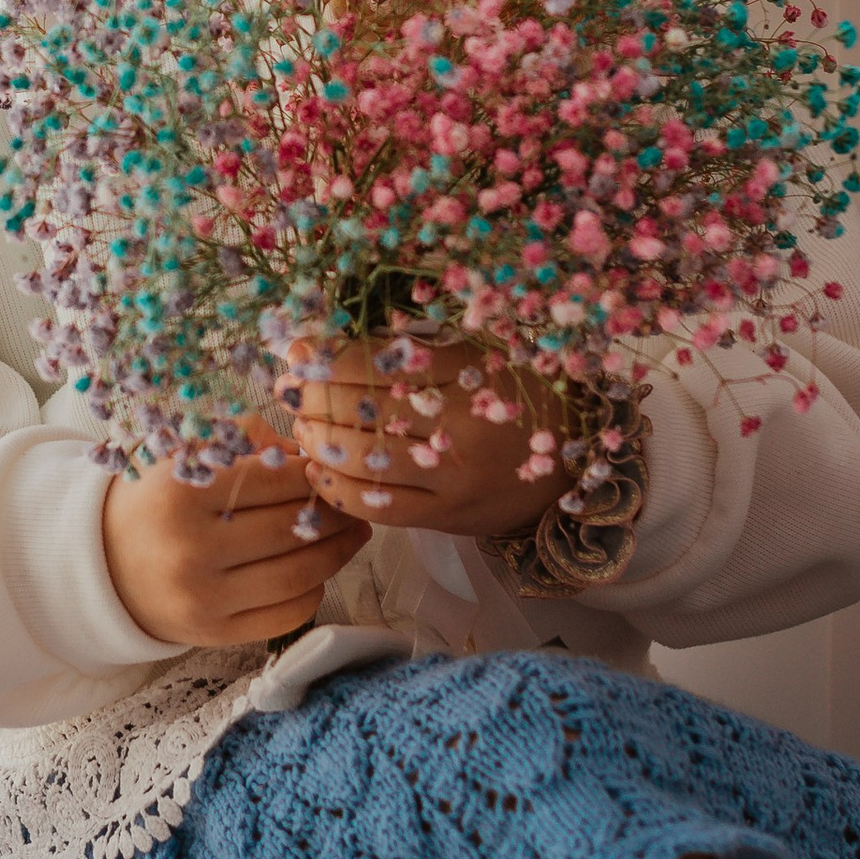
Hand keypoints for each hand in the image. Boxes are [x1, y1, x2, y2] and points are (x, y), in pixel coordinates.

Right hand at [101, 438, 370, 648]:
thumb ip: (242, 442)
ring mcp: (204, 598)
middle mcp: (191, 549)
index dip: (312, 472)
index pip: (274, 479)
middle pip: (292, 528)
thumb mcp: (183, 459)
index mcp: (181, 495)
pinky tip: (318, 570)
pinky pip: (287, 614)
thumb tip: (304, 454)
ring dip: (338, 552)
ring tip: (353, 533)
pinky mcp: (215, 634)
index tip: (327, 468)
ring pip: (298, 574)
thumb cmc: (153, 504)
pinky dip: (314, 590)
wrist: (103, 568)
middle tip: (351, 501)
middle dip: (334, 513)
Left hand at [294, 349, 565, 545]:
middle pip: (364, 412)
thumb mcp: (478, 355)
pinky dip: (338, 489)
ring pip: (363, 462)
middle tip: (291, 388)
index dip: (329, 357)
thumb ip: (415, 347)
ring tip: (303, 427)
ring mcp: (451, 478)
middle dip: (314, 398)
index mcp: (470, 375)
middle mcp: (461, 428)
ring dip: (319, 442)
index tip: (301, 350)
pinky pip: (376, 507)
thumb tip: (331, 341)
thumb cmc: (517, 398)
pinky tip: (320, 470)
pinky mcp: (443, 517)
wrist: (568, 470)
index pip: (380, 362)